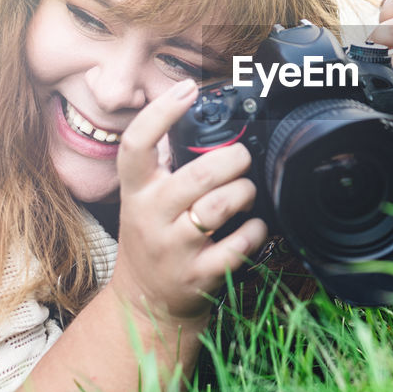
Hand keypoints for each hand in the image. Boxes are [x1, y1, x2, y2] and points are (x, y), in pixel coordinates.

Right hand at [107, 79, 267, 324]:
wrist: (145, 303)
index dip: (161, 113)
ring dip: (245, 192)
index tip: (186, 89)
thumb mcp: (143, 199)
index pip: (136, 144)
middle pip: (198, 175)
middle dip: (233, 160)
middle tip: (242, 159)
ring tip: (246, 192)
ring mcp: (173, 249)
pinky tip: (254, 227)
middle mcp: (150, 217)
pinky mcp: (198, 276)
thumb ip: (164, 164)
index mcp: (136, 191)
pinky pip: (238, 245)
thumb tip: (196, 114)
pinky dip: (256, 231)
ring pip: (221, 206)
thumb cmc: (153, 239)